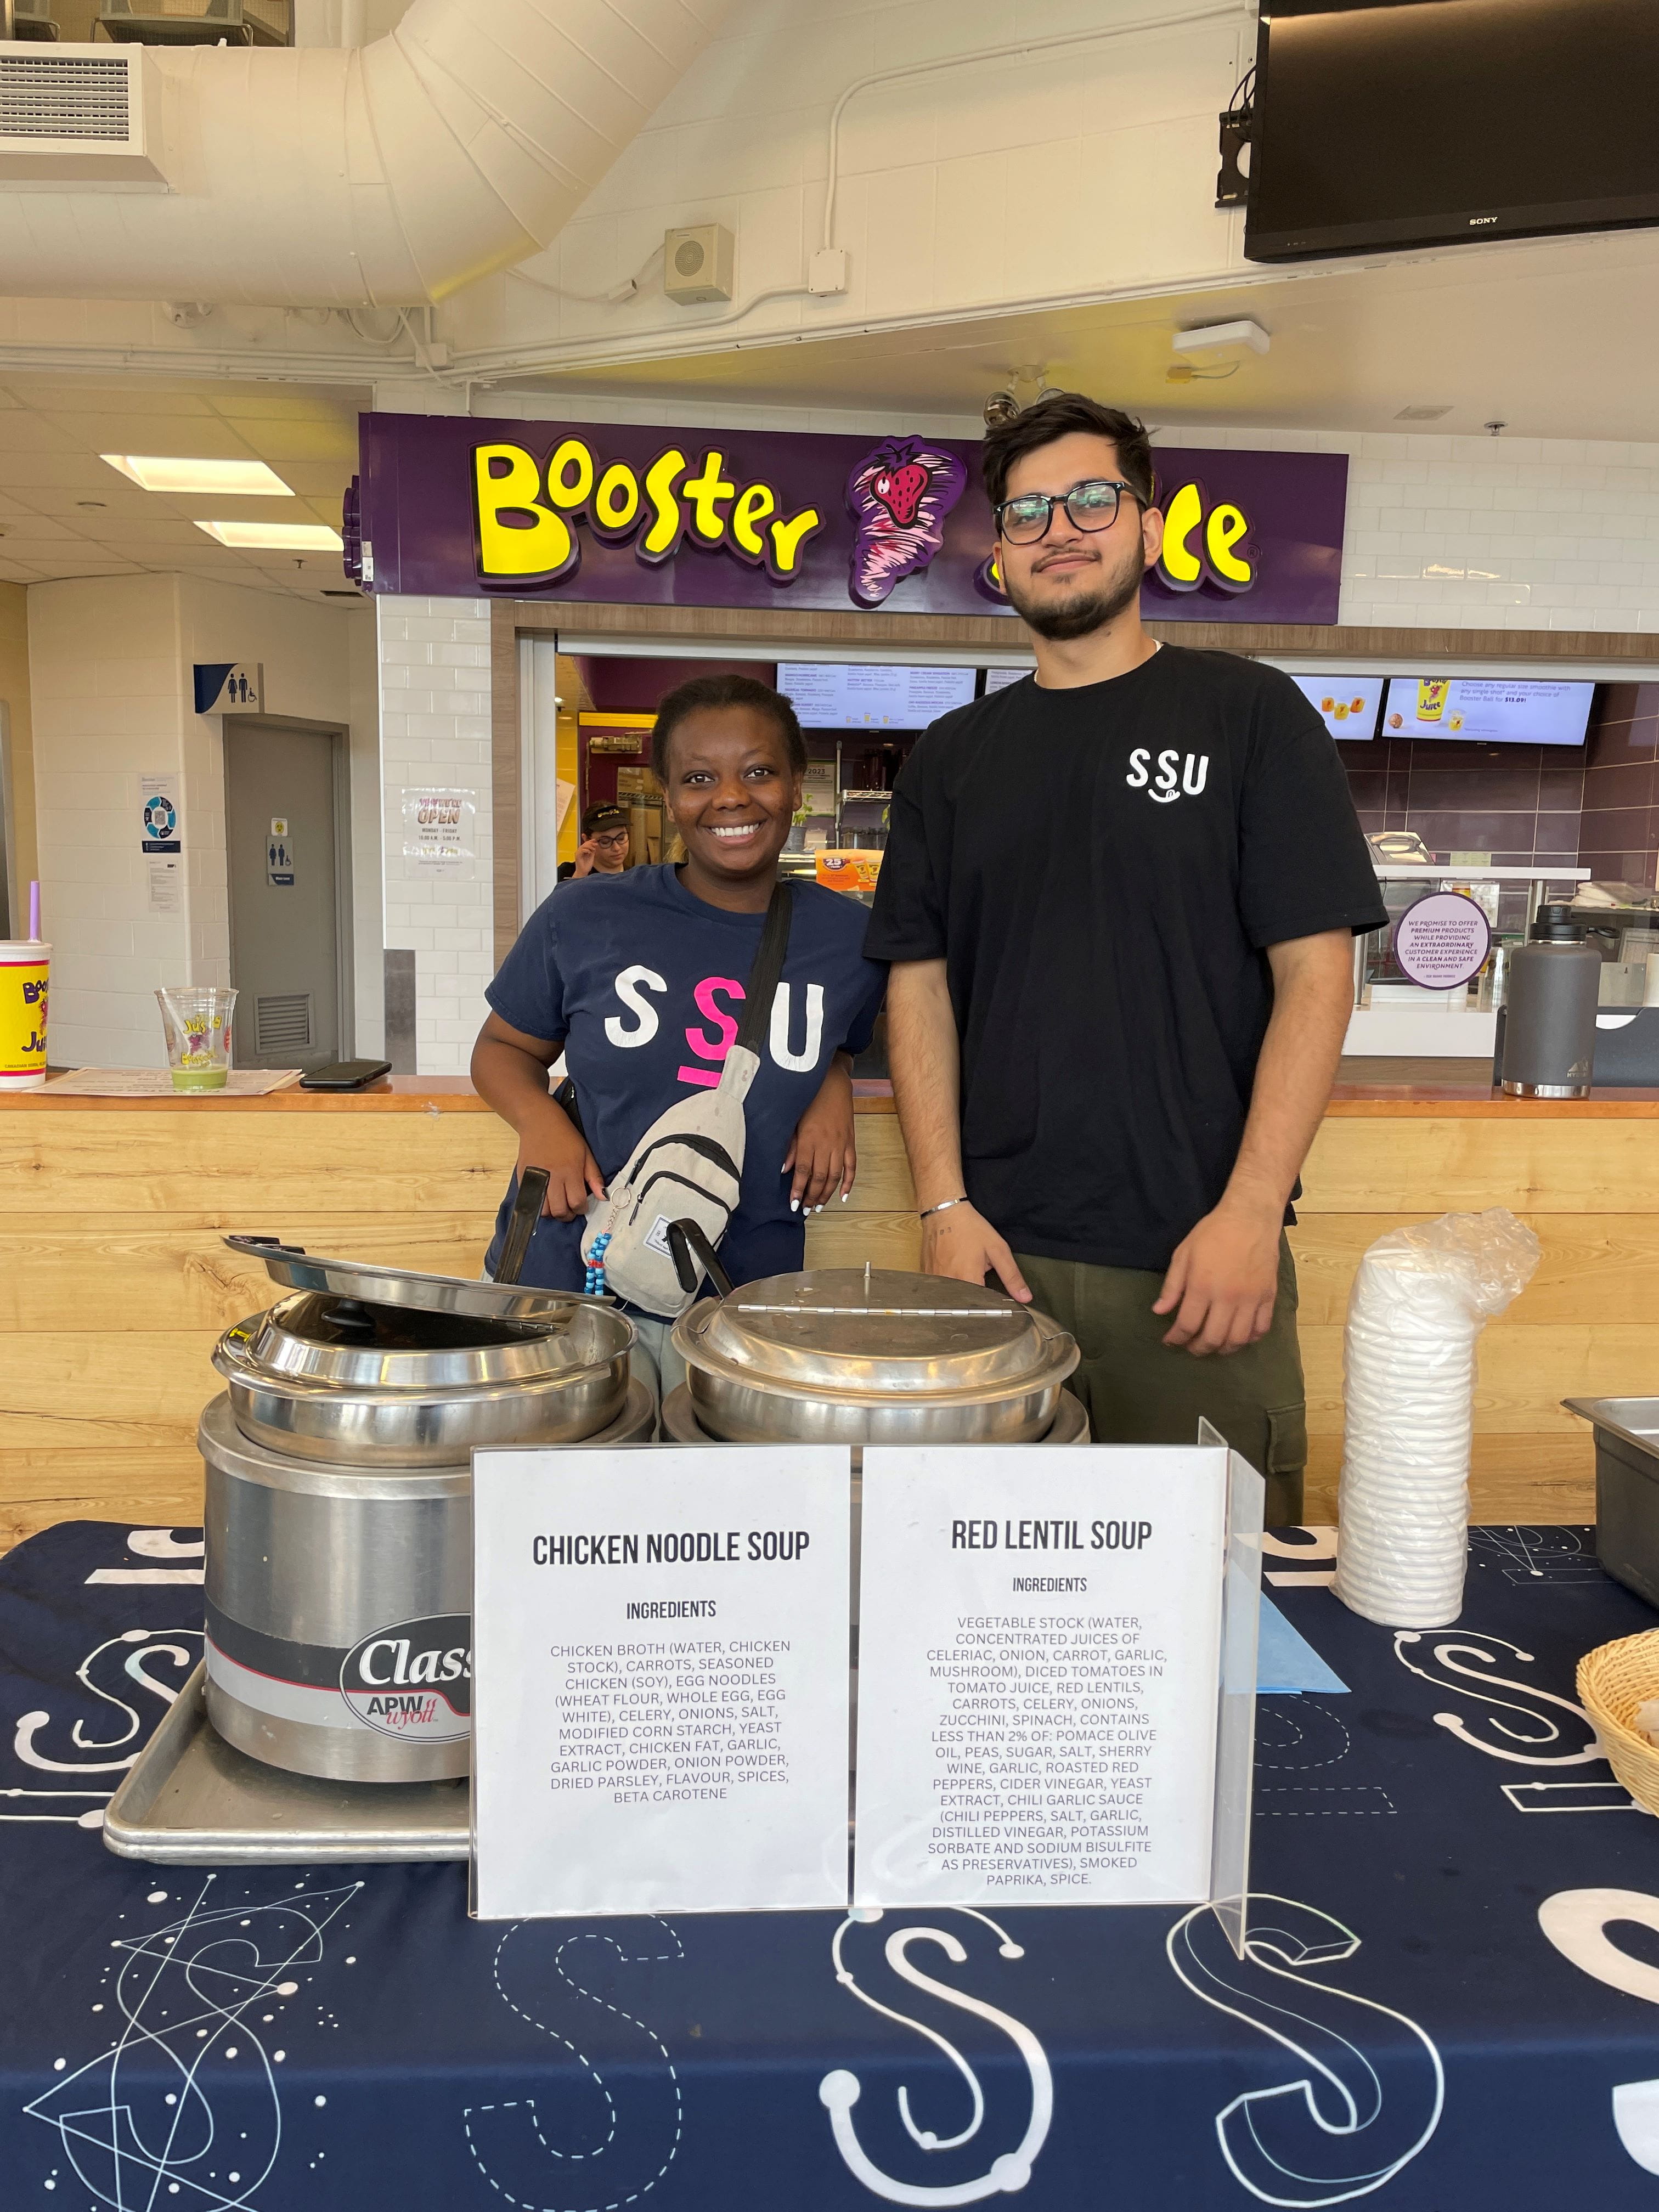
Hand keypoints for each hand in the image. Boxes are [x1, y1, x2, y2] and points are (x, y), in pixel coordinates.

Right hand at [516, 1100, 604, 1221]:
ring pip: (542, 1210)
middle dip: (567, 1215)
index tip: (582, 1205)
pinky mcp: (522, 1177)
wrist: (539, 1122)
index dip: (581, 1209)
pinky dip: (537, 1204)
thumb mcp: (586, 1153)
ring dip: (551, 1212)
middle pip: (559, 1210)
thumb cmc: (565, 1136)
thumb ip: (594, 1177)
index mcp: (570, 1171)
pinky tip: (545, 1198)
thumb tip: (603, 1196)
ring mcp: (535, 1178)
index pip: (577, 1202)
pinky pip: (529, 1200)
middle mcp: (552, 1177)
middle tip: (569, 1210)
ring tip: (557, 1205)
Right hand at [573, 837, 598, 877]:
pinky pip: (581, 850)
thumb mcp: (591, 856)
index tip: (595, 840)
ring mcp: (578, 853)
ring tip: (593, 849)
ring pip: (583, 846)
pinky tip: (589, 852)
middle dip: (590, 843)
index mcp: (582, 851)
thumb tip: (594, 846)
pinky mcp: (577, 856)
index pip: (585, 844)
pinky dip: (586, 850)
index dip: (590, 841)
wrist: (583, 872)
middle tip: (595, 844)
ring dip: (589, 846)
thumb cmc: (586, 866)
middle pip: (584, 844)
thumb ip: (592, 851)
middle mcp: (579, 851)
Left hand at [784, 1058, 855, 1210]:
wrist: (832, 1084)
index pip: (802, 1171)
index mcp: (808, 1139)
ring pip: (835, 1176)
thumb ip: (789, 1146)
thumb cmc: (808, 1100)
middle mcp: (825, 1144)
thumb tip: (783, 1169)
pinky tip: (843, 1196)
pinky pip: (851, 1166)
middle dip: (811, 1196)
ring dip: (826, 1194)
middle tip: (805, 1210)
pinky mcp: (850, 1142)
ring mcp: (840, 1144)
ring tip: (818, 1206)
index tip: (793, 1205)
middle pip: (819, 1177)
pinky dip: (848, 1183)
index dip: (798, 1190)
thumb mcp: (793, 1120)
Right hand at [920, 1201, 1031, 1303]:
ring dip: (959, 1293)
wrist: (944, 1212)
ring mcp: (934, 1279)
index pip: (980, 1306)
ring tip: (965, 1275)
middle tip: (978, 1280)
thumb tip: (1024, 1297)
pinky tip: (952, 1271)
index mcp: (967, 1277)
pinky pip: (938, 1289)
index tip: (994, 1298)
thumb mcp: (998, 1249)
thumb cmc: (970, 1228)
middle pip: (963, 1304)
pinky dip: (947, 1286)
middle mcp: (948, 1282)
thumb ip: (1011, 1276)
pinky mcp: (926, 1275)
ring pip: (949, 1298)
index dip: (989, 1305)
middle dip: (973, 1299)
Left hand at [1153, 1201, 1280, 1355]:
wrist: (1250, 1217)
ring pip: (1238, 1339)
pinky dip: (1250, 1338)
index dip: (1176, 1339)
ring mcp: (1251, 1299)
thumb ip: (1172, 1286)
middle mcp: (1227, 1298)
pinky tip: (1239, 1336)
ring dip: (1223, 1349)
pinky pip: (1262, 1328)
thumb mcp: (1183, 1254)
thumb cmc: (1213, 1233)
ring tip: (1214, 1345)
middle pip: (1213, 1338)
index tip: (1170, 1341)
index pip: (1188, 1325)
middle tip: (1191, 1347)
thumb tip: (1159, 1312)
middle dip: (1198, 1349)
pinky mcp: (1268, 1296)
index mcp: (1202, 1286)